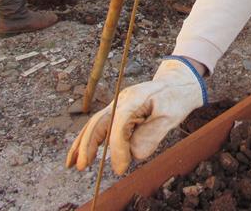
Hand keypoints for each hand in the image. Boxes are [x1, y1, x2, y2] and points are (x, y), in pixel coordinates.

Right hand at [65, 57, 206, 174]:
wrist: (177, 82)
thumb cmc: (175, 98)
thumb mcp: (171, 117)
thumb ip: (152, 135)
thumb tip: (134, 153)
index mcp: (135, 99)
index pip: (119, 125)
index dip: (117, 148)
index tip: (122, 168)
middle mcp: (121, 100)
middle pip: (99, 122)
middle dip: (89, 145)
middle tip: (84, 167)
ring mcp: (117, 105)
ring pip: (94, 124)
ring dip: (82, 144)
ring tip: (73, 164)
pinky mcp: (117, 112)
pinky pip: (98, 126)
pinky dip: (87, 140)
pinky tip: (77, 154)